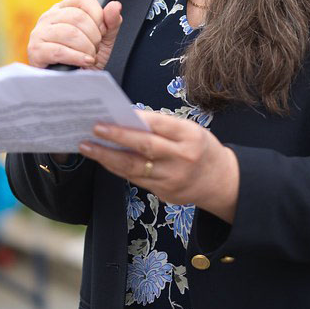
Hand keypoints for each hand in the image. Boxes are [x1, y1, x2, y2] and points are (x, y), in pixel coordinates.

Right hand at [27, 0, 121, 69]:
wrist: (71, 85)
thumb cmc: (84, 59)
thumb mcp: (103, 40)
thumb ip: (111, 22)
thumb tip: (115, 5)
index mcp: (64, 9)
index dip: (97, 13)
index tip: (102, 29)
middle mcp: (49, 17)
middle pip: (77, 16)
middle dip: (93, 36)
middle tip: (94, 48)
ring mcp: (39, 33)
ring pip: (69, 33)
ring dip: (86, 48)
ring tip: (89, 56)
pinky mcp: (36, 51)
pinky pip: (59, 50)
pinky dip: (77, 57)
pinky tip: (85, 62)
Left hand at [78, 112, 239, 222]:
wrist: (221, 182)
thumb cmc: (201, 149)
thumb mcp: (191, 131)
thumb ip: (163, 126)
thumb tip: (129, 118)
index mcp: (190, 137)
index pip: (158, 125)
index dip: (133, 120)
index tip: (111, 115)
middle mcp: (182, 158)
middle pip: (144, 147)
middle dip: (116, 137)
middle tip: (94, 129)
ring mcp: (172, 178)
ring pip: (134, 167)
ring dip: (107, 156)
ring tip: (88, 146)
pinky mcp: (164, 193)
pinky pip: (135, 179)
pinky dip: (117, 168)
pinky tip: (104, 159)